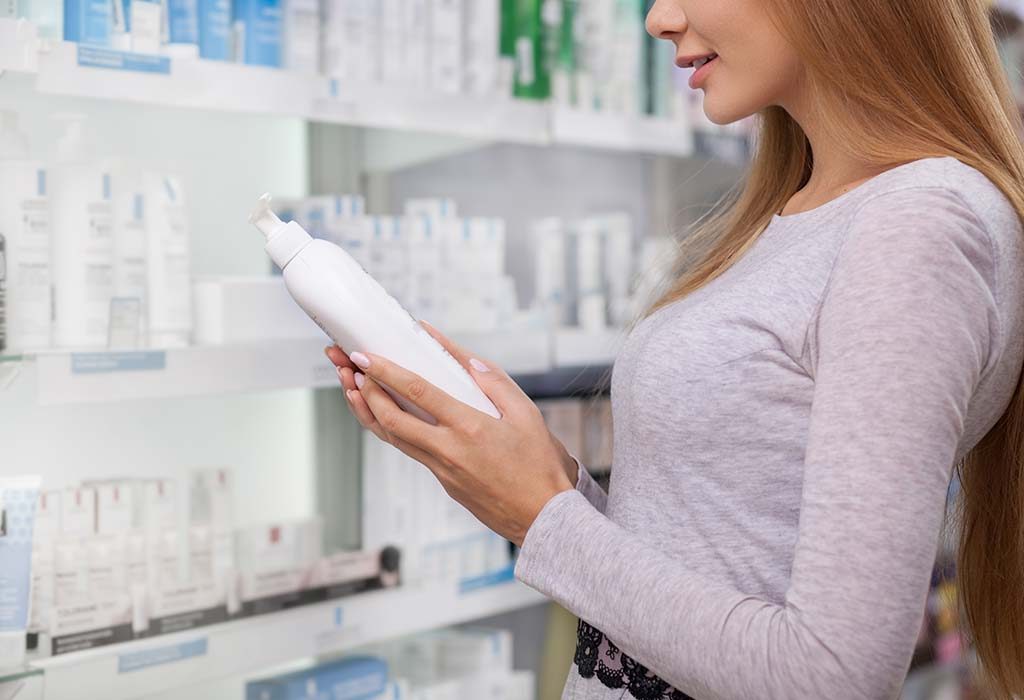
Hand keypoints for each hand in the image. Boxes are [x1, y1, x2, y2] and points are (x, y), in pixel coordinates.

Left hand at [325, 322, 575, 545]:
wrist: (543, 518)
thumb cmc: (540, 467)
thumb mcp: (527, 414)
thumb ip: (496, 383)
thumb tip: (469, 360)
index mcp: (469, 427)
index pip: (417, 392)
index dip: (386, 372)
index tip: (365, 356)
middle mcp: (448, 450)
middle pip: (391, 419)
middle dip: (365, 391)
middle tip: (349, 368)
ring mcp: (442, 470)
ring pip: (394, 438)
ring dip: (369, 412)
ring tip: (352, 389)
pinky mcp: (444, 483)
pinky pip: (410, 451)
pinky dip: (391, 430)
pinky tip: (384, 417)